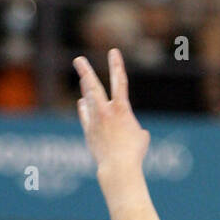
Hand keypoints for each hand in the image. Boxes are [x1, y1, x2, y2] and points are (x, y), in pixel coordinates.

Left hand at [73, 49, 148, 173]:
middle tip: (78, 59)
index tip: (113, 52)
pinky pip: (85, 115)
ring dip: (86, 87)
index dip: (117, 65)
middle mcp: (106, 111)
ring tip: (84, 76)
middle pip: (93, 86)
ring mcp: (94, 120)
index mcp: (122, 109)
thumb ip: (136, 129)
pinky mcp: (88, 131)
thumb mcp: (141, 137)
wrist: (118, 167)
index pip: (120, 81)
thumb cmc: (134, 153)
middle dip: (85, 71)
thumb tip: (135, 132)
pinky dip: (84, 108)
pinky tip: (82, 102)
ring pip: (88, 99)